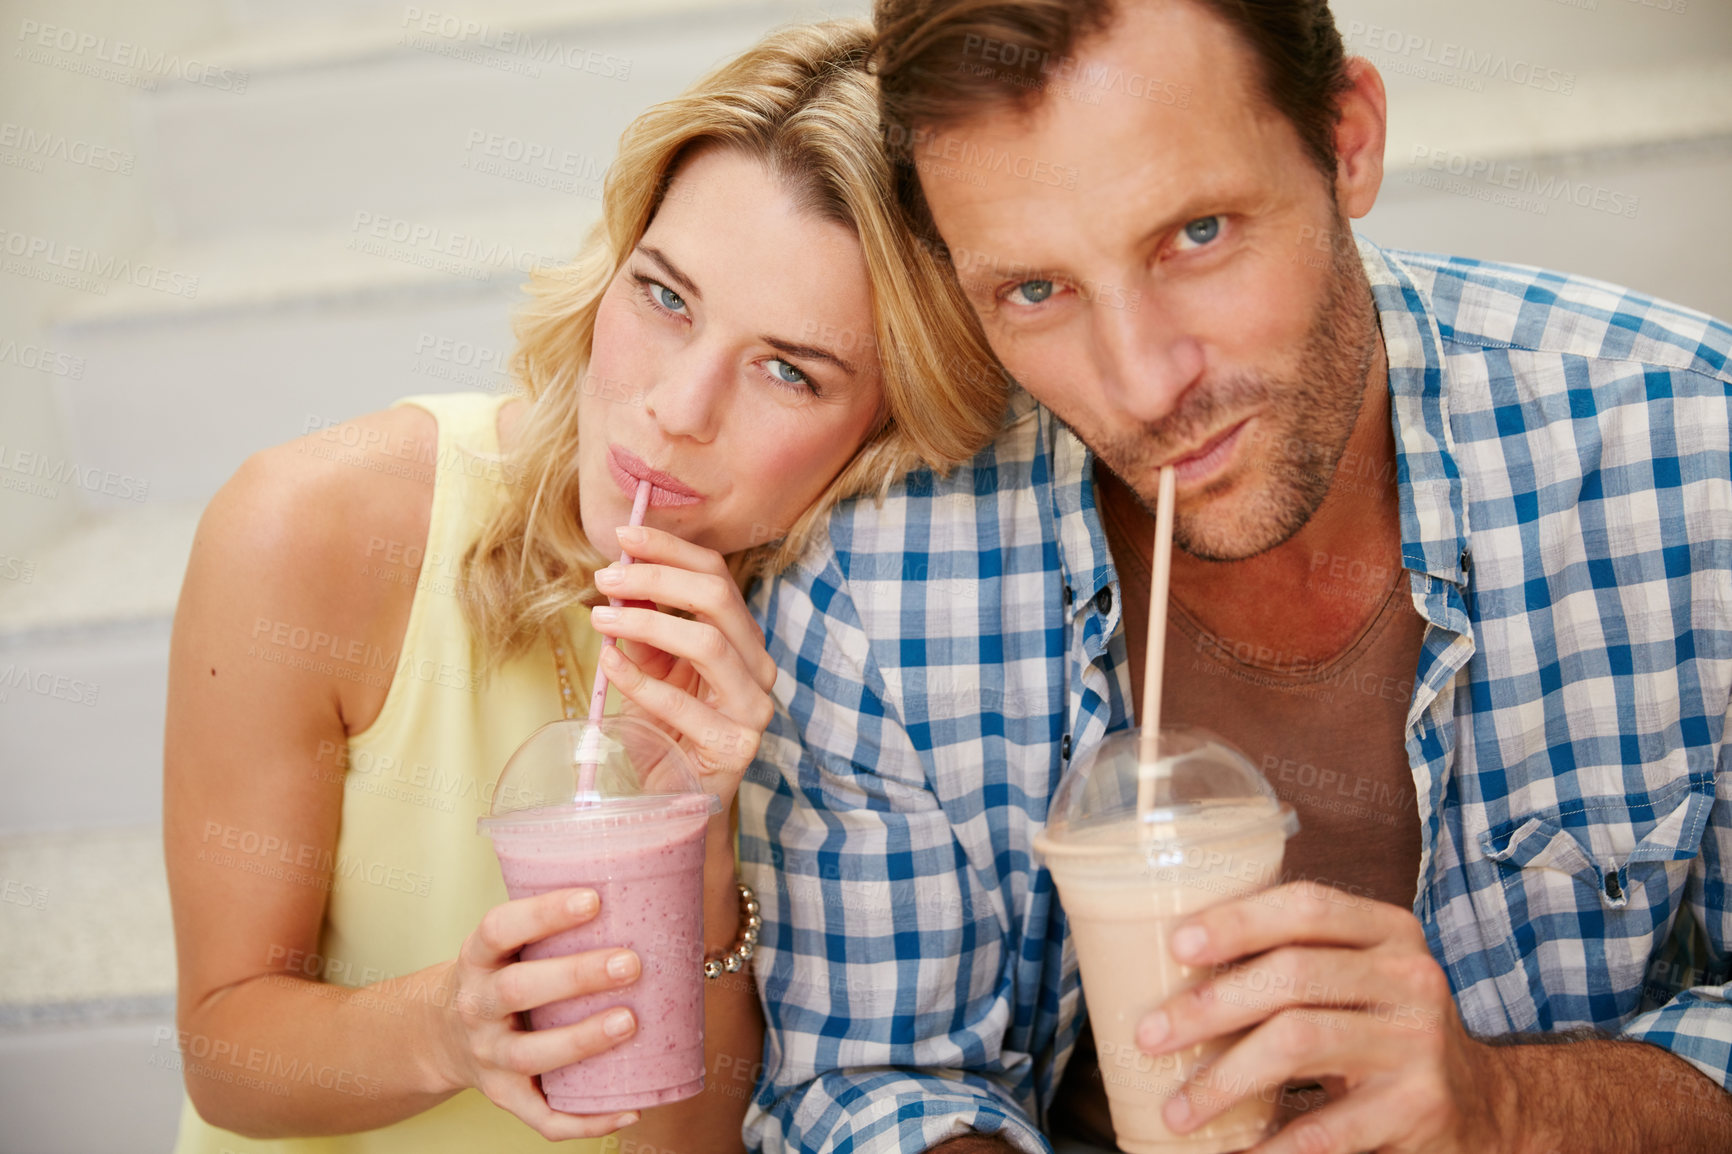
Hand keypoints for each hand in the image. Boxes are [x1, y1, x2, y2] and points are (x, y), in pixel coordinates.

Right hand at [435, 887, 644, 1139]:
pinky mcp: (504, 1096)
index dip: (543, 913)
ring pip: (531, 1055)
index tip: (593, 899)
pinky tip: (630, 1108)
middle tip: (631, 964)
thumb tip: (647, 896)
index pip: (499, 929)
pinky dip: (587, 1119)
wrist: (441, 1034)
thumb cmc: (501, 974)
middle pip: (517, 991)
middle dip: (575, 977)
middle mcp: (476, 1006)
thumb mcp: (507, 945)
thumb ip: (554, 926)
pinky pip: (543, 1117)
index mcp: (478, 958)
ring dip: (582, 1041)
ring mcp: (488, 1056)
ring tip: (630, 1023)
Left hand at [589, 524, 776, 806]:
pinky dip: (640, 680)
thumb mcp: (651, 667)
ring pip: (709, 643)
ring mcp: (752, 707)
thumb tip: (622, 576)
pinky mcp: (735, 745)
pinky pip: (684, 704)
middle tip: (606, 577)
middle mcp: (757, 667)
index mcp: (742, 640)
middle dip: (658, 579)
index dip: (672, 551)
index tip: (624, 537)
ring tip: (601, 617)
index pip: (718, 578)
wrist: (672, 799)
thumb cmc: (662, 730)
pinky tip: (609, 664)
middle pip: (718, 600)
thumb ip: (646, 625)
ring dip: (648, 623)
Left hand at [1136, 881, 1508, 1153]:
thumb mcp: (1358, 977)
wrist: (1482, 1104)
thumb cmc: (1384, 1029)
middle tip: (1149, 1036)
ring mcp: (1419, 1043)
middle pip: (1291, 977)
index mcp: (1387, 931)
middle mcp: (1410, 977)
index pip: (1308, 906)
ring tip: (1178, 1110)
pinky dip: (1273, 1145)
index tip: (1178, 946)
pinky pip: (1329, 1127)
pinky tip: (1236, 1152)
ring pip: (1300, 1043)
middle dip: (1208, 1008)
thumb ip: (1295, 959)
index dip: (1238, 920)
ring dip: (1224, 1080)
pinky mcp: (1421, 1107)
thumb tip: (1172, 967)